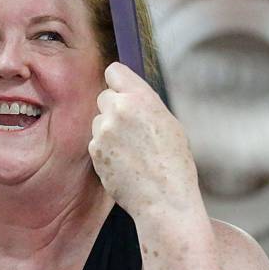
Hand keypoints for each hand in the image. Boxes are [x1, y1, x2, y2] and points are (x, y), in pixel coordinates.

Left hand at [89, 63, 201, 220]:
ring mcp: (103, 131)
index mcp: (141, 98)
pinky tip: (123, 162)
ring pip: (98, 121)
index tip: (121, 90)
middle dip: (113, 108)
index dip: (117, 82)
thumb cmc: (174, 162)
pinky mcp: (94, 151)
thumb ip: (145, 104)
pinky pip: (95, 142)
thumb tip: (128, 95)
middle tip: (130, 127)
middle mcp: (118, 110)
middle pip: (103, 96)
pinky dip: (105, 149)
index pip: (114, 71)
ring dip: (108, 130)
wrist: (164, 197)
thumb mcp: (168, 122)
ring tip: (130, 149)